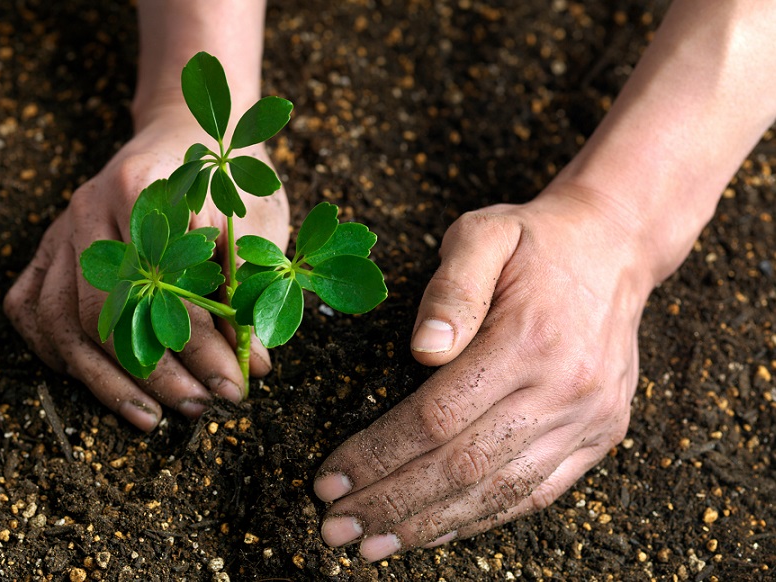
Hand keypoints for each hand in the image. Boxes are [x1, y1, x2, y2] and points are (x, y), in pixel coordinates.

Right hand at [4, 110, 288, 430]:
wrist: (188, 131)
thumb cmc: (229, 179)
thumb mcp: (257, 220)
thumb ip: (251, 286)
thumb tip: (253, 365)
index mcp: (145, 191)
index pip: (164, 288)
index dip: (201, 347)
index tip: (235, 387)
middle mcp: (90, 208)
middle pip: (105, 311)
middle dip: (153, 372)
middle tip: (199, 407)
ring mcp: (62, 229)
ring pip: (62, 319)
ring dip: (106, 379)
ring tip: (152, 416)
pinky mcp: (49, 245)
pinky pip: (31, 308)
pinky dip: (56, 352)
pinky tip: (94, 381)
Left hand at [314, 186, 653, 560]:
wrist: (615, 248)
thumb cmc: (534, 242)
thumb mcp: (484, 234)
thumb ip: (452, 286)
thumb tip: (423, 348)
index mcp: (526, 340)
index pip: (435, 417)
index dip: (378, 455)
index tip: (329, 479)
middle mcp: (563, 388)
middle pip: (462, 465)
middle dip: (390, 502)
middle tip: (335, 527)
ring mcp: (588, 419)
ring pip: (499, 492)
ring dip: (429, 525)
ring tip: (373, 545)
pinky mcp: (601, 435)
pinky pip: (537, 493)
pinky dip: (482, 519)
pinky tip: (436, 531)